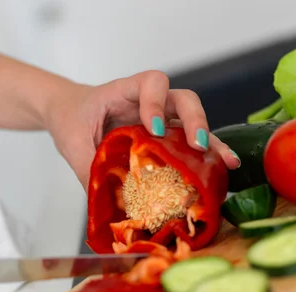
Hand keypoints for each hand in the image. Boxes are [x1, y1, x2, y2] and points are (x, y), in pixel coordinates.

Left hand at [44, 70, 240, 189]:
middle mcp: (149, 103)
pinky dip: (203, 157)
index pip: (151, 83)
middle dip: (194, 120)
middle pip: (183, 99)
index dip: (156, 102)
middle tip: (197, 146)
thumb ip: (87, 167)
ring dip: (210, 141)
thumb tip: (104, 204)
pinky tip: (219, 173)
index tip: (152, 128)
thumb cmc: (71, 119)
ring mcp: (160, 120)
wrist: (68, 114)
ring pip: (192, 122)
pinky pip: (186, 144)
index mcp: (125, 92)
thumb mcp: (72, 142)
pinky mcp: (163, 140)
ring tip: (227, 163)